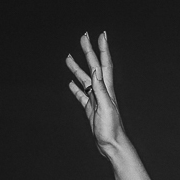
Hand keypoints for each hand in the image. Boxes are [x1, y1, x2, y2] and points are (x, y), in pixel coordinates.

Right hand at [66, 31, 125, 155]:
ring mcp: (96, 100)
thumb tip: (96, 70)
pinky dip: (75, 88)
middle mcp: (102, 92)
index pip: (104, 64)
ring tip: (67, 57)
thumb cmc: (111, 129)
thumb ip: (101, 89)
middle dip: (88, 51)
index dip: (102, 49)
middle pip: (94, 66)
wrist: (112, 145)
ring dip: (77, 67)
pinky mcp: (91, 109)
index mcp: (107, 89)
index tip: (101, 34)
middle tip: (83, 36)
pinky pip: (81, 95)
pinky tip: (70, 83)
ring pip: (84, 79)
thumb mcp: (106, 107)